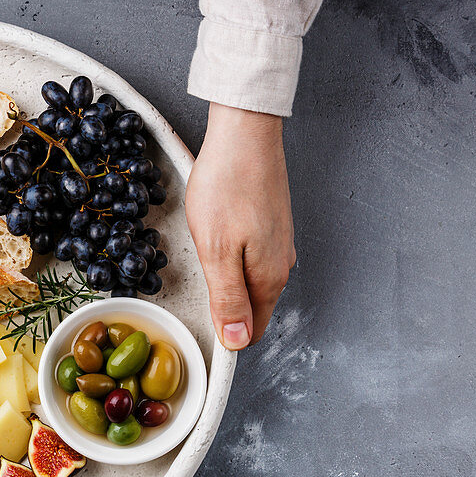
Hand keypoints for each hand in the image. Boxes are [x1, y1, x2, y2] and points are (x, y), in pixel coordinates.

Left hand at [185, 103, 295, 349]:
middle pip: (251, 307)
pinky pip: (250, 257)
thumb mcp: (217, 252)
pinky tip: (216, 236)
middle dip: (224, 307)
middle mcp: (281, 264)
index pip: (252, 330)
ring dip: (225, 279)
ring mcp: (278, 244)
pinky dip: (231, 256)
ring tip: (204, 252)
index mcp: (269, 278)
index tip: (199, 325)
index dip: (226, 336)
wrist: (245, 134)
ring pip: (250, 281)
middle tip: (194, 280)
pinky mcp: (271, 225)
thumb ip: (228, 299)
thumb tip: (238, 342)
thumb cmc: (227, 187)